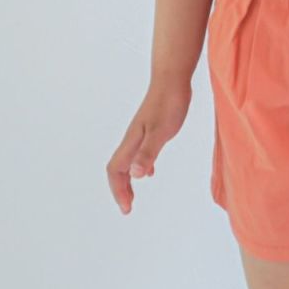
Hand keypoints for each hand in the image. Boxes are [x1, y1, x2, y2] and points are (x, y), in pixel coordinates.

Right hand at [106, 76, 193, 213]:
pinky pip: (138, 153)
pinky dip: (140, 167)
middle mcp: (132, 139)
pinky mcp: (149, 129)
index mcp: (132, 142)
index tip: (127, 208)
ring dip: (127, 180)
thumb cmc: (168, 103)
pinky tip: (149, 171)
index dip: (118, 191)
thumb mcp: (162, 132)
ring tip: (133, 195)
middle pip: (118, 169)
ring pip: (127, 161)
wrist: (171, 79)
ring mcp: (140, 133)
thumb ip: (148, 153)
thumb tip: (136, 176)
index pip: (116, 171)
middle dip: (120, 190)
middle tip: (128, 207)